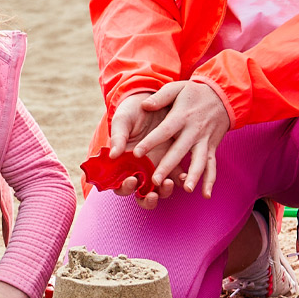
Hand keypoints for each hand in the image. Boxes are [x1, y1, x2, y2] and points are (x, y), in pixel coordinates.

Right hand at [107, 92, 177, 208]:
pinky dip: (182, 179)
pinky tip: (186, 176)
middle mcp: (140, 169)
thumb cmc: (132, 111)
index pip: (120, 184)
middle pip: (142, 194)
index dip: (124, 187)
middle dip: (147, 199)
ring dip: (164, 191)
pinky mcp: (173, 159)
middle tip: (152, 194)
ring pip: (160, 189)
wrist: (152, 97)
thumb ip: (118, 137)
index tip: (132, 180)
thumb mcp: (123, 120)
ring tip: (169, 184)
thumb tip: (112, 155)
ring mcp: (157, 166)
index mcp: (123, 163)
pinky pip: (178, 175)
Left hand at [126, 81, 229, 199]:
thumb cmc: (194, 92)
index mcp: (181, 116)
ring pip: (199, 161)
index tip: (136, 153)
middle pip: (179, 150)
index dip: (150, 142)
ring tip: (187, 189)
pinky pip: (212, 166)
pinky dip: (210, 180)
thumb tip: (144, 104)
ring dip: (194, 176)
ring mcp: (204, 140)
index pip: (164, 131)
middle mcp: (193, 130)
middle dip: (168, 166)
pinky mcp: (212, 147)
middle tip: (156, 180)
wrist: (223, 94)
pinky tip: (205, 195)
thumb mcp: (176, 88)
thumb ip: (160, 98)